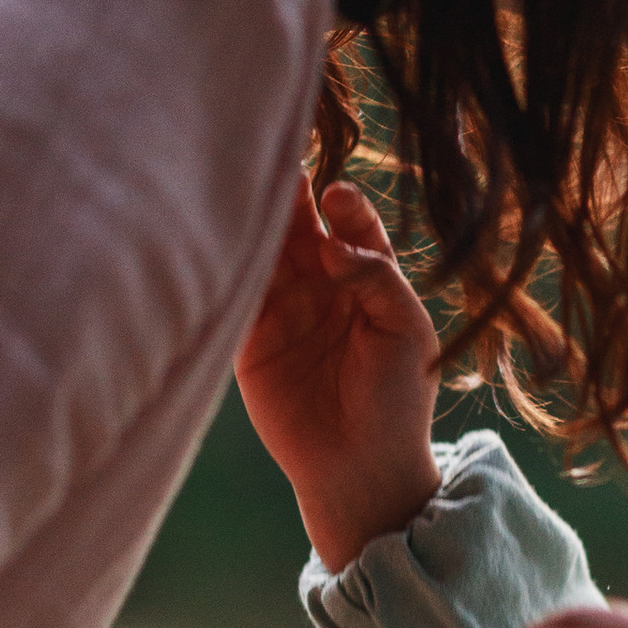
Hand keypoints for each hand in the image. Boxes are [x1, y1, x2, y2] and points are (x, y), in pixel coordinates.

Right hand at [237, 178, 444, 574]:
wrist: (362, 466)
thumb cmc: (398, 399)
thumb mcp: (407, 332)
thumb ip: (378, 280)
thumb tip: (333, 243)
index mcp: (366, 277)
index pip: (350, 222)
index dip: (342, 203)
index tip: (336, 196)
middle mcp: (320, 284)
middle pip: (299, 224)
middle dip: (289, 192)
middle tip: (279, 161)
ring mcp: (281, 308)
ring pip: (262, 250)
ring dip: (254, 221)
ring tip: (242, 184)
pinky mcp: (246, 338)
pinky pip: (233, 292)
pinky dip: (226, 265)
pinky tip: (220, 237)